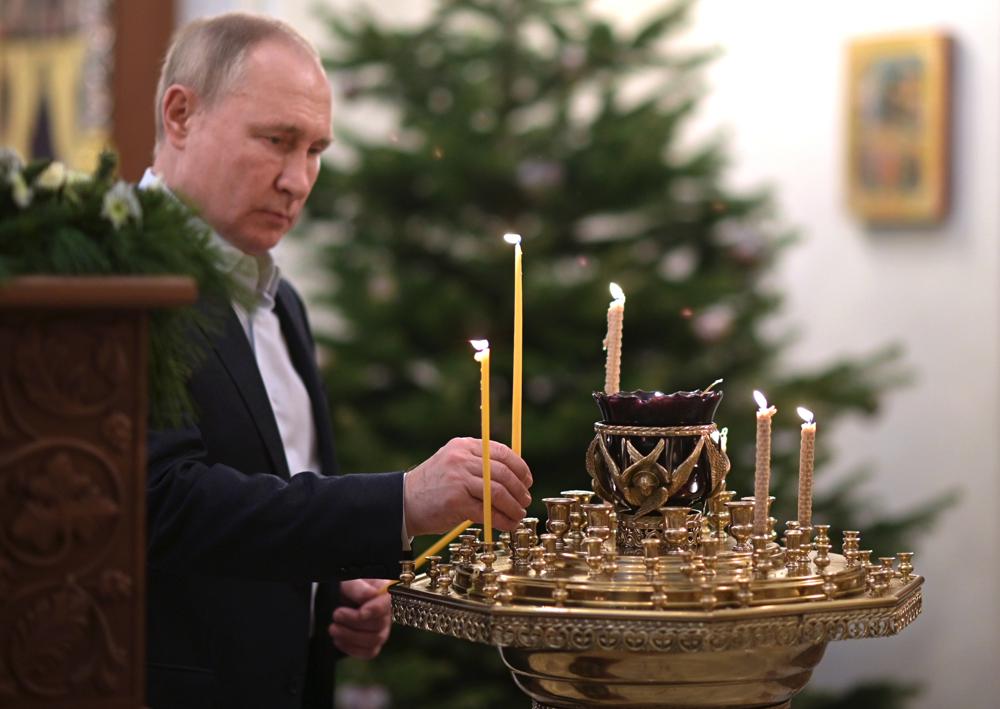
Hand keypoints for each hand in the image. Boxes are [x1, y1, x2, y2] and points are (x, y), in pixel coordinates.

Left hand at [327, 579, 391, 659]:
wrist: (340, 599)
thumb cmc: (348, 587)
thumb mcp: (350, 582)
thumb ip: (359, 588)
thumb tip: (371, 595)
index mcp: (385, 594)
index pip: (388, 604)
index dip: (376, 610)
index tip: (361, 612)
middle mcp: (387, 614)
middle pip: (378, 625)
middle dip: (354, 622)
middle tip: (336, 614)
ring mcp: (382, 631)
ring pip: (373, 641)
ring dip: (349, 637)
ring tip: (333, 628)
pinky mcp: (373, 645)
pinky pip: (368, 653)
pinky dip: (351, 649)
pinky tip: (339, 640)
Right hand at [403, 438, 532, 535]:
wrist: (404, 502)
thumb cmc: (434, 487)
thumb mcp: (454, 464)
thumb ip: (479, 465)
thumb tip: (514, 476)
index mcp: (463, 446)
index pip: (501, 452)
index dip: (520, 467)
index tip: (527, 480)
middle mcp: (461, 459)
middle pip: (503, 472)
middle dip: (519, 489)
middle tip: (525, 500)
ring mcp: (458, 479)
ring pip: (498, 491)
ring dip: (513, 506)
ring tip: (518, 514)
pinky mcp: (456, 501)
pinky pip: (487, 511)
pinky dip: (502, 519)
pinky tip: (507, 524)